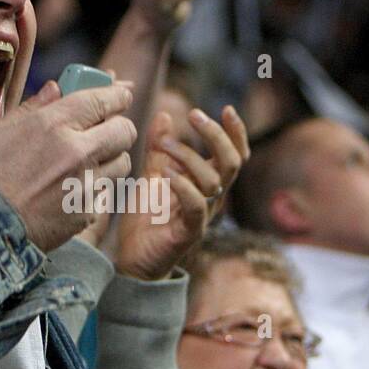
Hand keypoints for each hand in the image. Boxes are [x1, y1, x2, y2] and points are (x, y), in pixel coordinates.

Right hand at [0, 81, 135, 252]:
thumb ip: (33, 107)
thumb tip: (56, 89)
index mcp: (54, 124)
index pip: (103, 99)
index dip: (117, 95)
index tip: (121, 95)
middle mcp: (78, 151)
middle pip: (124, 130)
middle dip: (118, 127)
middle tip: (106, 130)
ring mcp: (86, 184)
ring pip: (122, 162)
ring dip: (111, 159)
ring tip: (88, 163)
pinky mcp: (87, 211)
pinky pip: (105, 193)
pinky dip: (94, 190)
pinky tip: (71, 192)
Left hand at [114, 104, 248, 280]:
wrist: (132, 259)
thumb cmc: (146, 219)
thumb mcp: (151, 175)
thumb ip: (159, 148)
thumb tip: (164, 115)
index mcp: (207, 183)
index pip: (235, 155)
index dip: (236, 133)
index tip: (226, 108)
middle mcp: (211, 198)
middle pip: (232, 162)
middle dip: (216, 135)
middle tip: (193, 115)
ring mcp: (202, 216)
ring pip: (214, 180)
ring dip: (189, 155)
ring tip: (163, 146)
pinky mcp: (188, 232)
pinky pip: (196, 206)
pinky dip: (184, 185)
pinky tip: (167, 174)